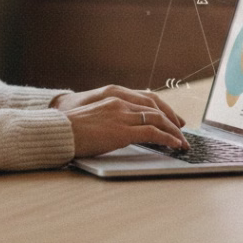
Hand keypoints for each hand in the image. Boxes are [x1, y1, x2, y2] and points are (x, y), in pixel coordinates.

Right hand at [50, 85, 189, 157]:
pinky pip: (153, 133)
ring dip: (174, 131)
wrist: (59, 131)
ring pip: (158, 119)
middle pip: (155, 108)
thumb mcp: (93, 116)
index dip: (162, 108)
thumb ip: (109, 117)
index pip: (146, 99)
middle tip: (182, 130)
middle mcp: (120, 103)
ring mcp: (122, 116)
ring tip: (183, 142)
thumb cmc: (71, 128)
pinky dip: (168, 138)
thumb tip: (118, 129)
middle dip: (172, 119)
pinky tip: (175, 145)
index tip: (171, 118)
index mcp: (113, 97)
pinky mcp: (123, 131)